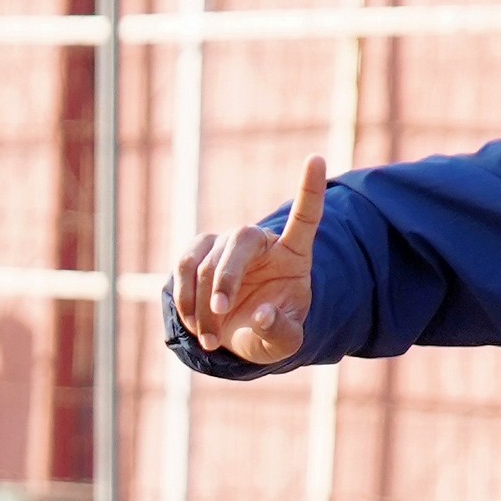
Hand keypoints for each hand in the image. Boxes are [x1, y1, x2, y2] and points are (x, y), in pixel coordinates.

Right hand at [173, 155, 325, 366]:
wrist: (240, 335)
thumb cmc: (270, 332)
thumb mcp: (284, 343)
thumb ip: (279, 331)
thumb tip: (261, 314)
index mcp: (293, 255)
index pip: (306, 217)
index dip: (309, 189)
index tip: (316, 158)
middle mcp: (261, 242)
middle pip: (241, 239)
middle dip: (225, 276)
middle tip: (221, 312)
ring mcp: (227, 244)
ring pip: (206, 259)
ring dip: (201, 301)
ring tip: (209, 337)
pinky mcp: (200, 253)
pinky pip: (183, 267)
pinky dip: (184, 299)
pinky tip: (194, 325)